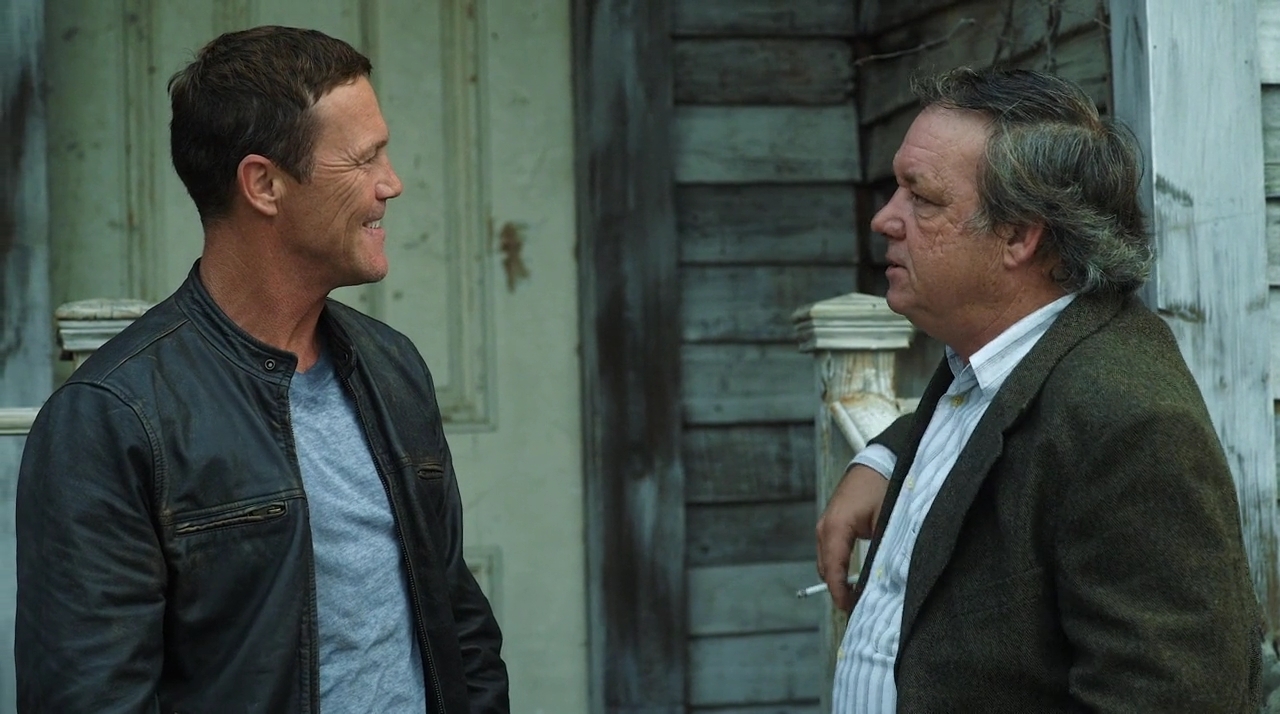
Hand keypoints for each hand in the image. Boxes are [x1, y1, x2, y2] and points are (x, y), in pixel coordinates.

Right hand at [816, 464, 887, 611]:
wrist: (879, 461)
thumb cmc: (883, 487)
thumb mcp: (886, 521)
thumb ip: (881, 551)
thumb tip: (881, 579)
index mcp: (835, 527)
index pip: (833, 570)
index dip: (840, 593)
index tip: (850, 609)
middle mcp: (824, 527)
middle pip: (826, 569)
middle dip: (838, 589)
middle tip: (858, 606)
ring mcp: (825, 524)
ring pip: (827, 561)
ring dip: (838, 577)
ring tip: (857, 594)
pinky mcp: (832, 523)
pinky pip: (831, 550)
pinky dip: (839, 565)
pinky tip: (854, 575)